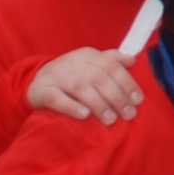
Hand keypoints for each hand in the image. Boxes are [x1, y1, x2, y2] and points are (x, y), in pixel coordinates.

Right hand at [27, 47, 144, 123]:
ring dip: (98, 103)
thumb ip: (111, 60)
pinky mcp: (42, 91)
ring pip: (80, 87)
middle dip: (116, 97)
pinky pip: (56, 98)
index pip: (111, 66)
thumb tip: (132, 61)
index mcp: (87, 55)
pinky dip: (71, 106)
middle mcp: (72, 63)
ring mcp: (56, 76)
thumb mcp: (90, 64)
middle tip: (128, 114)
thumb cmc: (71, 75)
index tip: (138, 100)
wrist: (35, 81)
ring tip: (111, 119)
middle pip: (98, 77)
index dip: (126, 83)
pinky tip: (84, 115)